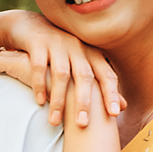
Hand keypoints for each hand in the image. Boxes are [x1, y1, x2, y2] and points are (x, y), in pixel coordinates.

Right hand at [0, 13, 122, 127]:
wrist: (30, 26)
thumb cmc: (60, 52)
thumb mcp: (81, 65)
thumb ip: (100, 85)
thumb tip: (122, 107)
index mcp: (91, 53)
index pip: (106, 74)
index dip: (111, 93)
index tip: (114, 114)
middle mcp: (77, 47)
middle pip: (84, 76)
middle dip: (84, 101)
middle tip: (82, 125)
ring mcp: (57, 43)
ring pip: (61, 74)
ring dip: (59, 99)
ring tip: (55, 122)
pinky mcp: (38, 43)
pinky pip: (39, 66)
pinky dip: (39, 84)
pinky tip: (39, 101)